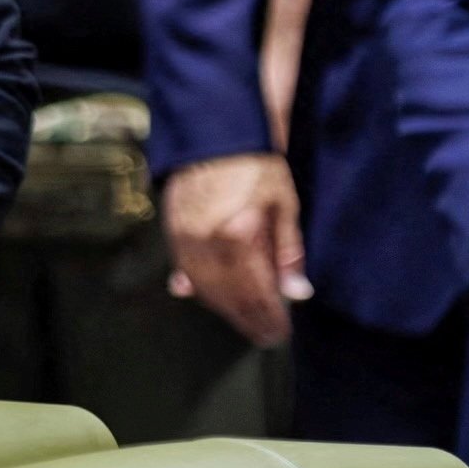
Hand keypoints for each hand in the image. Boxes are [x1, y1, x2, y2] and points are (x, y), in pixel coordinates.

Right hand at [162, 154, 310, 346]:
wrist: (216, 131)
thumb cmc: (256, 165)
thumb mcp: (284, 204)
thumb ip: (288, 252)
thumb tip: (297, 293)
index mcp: (240, 235)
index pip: (256, 293)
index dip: (269, 318)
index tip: (281, 332)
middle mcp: (208, 242)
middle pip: (229, 298)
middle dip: (249, 320)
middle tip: (265, 336)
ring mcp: (185, 238)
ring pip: (204, 290)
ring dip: (225, 309)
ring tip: (245, 320)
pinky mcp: (171, 231)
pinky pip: (184, 272)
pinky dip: (198, 289)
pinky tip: (206, 298)